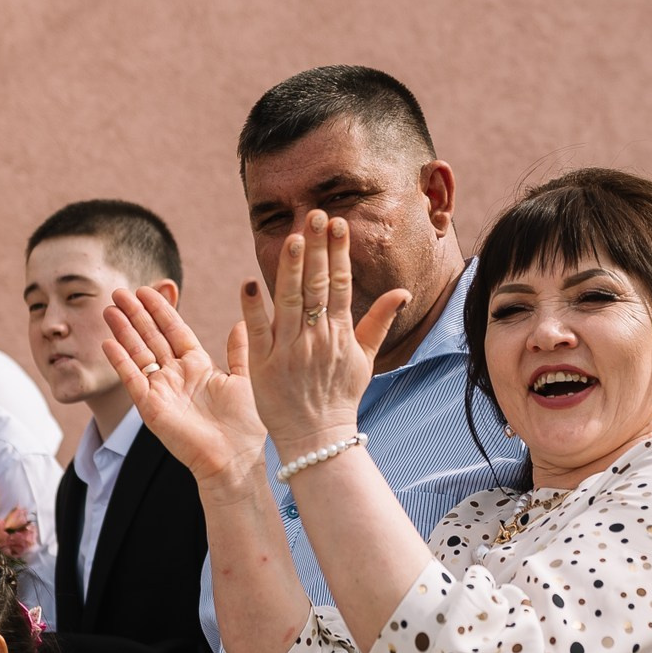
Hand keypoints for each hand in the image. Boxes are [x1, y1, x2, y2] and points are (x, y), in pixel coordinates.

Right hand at [103, 289, 269, 491]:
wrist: (235, 459)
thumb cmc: (245, 425)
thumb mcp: (245, 379)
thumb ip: (239, 351)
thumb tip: (241, 321)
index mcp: (199, 367)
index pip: (175, 331)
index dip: (161, 310)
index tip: (148, 289)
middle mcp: (177, 377)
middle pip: (152, 338)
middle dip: (136, 314)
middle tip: (119, 291)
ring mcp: (162, 391)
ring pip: (138, 354)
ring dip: (123, 331)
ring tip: (108, 309)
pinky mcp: (151, 408)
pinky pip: (132, 379)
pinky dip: (120, 361)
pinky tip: (108, 342)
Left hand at [248, 211, 406, 456]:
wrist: (318, 437)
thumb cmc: (340, 397)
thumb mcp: (365, 359)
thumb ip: (379, 321)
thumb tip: (402, 292)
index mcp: (340, 333)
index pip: (339, 284)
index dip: (338, 252)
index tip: (337, 223)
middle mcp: (316, 338)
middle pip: (317, 285)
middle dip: (317, 249)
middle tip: (316, 215)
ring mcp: (290, 351)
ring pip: (290, 302)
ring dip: (291, 269)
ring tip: (293, 237)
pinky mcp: (264, 365)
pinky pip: (257, 332)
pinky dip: (253, 308)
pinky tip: (248, 282)